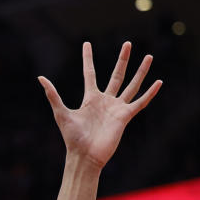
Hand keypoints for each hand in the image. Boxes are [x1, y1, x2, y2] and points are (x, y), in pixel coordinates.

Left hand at [38, 42, 161, 168]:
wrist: (85, 156)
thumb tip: (40, 78)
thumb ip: (53, 95)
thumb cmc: (72, 137)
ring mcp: (117, 108)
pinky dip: (150, 93)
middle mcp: (105, 101)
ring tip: (148, 56)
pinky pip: (140, 103)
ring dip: (140, 72)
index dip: (88, 58)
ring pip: (132, 85)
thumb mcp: (60, 113)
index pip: (90, 73)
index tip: (87, 43)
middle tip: (128, 43)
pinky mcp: (125, 117)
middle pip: (117, 75)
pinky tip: (159, 82)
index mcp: (90, 98)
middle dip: (123, 60)